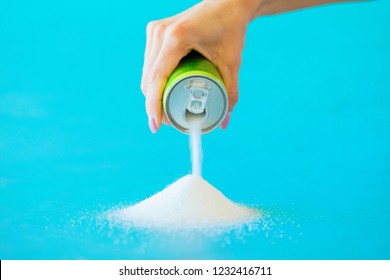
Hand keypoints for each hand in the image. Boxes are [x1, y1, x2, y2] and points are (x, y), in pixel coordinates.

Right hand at [141, 0, 255, 132]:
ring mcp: (155, 30)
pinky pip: (149, 63)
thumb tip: (225, 122)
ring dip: (152, 93)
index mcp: (177, 38)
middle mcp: (160, 32)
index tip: (156, 126)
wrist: (228, 3)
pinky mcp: (155, 31)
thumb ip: (230, 93)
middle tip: (166, 123)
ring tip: (164, 110)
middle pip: (148, 78)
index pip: (157, 78)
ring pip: (146, 72)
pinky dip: (154, 80)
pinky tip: (161, 92)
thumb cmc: (231, 29)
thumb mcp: (232, 63)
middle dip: (153, 104)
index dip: (153, 105)